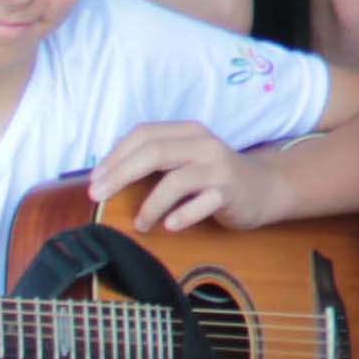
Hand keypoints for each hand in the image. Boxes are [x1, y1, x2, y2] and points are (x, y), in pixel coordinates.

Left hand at [92, 119, 257, 231]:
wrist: (263, 188)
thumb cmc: (213, 177)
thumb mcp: (184, 159)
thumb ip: (154, 158)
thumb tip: (107, 170)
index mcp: (187, 131)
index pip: (144, 134)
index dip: (115, 155)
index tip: (95, 179)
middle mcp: (203, 144)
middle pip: (154, 152)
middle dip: (120, 174)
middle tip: (98, 196)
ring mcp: (218, 167)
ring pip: (176, 181)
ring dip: (150, 205)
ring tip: (139, 224)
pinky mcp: (231, 191)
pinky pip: (203, 203)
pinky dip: (182, 215)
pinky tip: (169, 226)